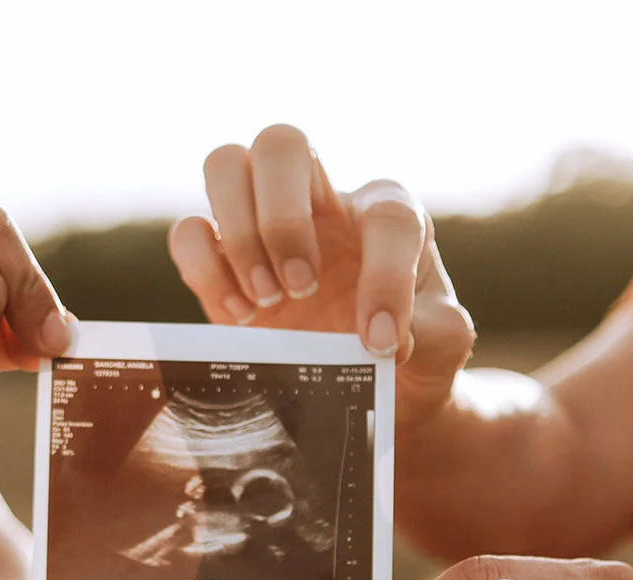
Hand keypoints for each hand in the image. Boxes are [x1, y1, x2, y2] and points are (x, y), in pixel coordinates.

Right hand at [169, 124, 474, 427]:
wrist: (370, 384)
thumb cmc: (410, 349)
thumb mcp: (443, 346)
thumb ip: (435, 334)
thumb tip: (391, 336)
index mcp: (387, 212)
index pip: (387, 216)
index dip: (385, 278)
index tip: (378, 341)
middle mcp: (323, 201)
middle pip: (282, 142)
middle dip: (283, 218)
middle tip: (300, 288)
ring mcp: (265, 222)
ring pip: (225, 165)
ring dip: (239, 234)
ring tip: (267, 301)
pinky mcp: (222, 259)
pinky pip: (188, 232)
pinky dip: (203, 269)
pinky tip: (239, 318)